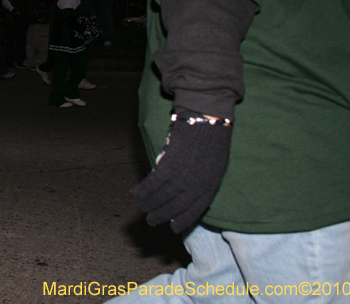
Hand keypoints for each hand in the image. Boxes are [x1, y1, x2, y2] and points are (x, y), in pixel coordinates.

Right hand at [132, 112, 232, 232]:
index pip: (196, 209)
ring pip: (162, 195)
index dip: (183, 220)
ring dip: (149, 204)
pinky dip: (143, 189)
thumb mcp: (214, 165)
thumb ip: (202, 180)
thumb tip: (185, 193)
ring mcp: (183, 174)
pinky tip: (135, 193)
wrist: (206, 120)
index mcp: (211, 185)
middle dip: (162, 214)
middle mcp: (197, 183)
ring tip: (141, 208)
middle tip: (151, 221)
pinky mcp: (169, 163)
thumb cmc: (211, 141)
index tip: (174, 228)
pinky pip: (153, 181)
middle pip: (176, 205)